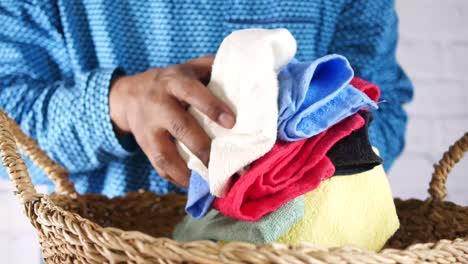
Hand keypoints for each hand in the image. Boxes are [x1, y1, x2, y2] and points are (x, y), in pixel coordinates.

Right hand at [109, 56, 235, 186]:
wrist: (128, 95)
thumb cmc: (171, 81)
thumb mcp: (188, 68)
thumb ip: (212, 68)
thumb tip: (245, 76)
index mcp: (173, 82)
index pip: (191, 93)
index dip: (210, 107)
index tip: (231, 123)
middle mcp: (158, 105)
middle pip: (180, 127)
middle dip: (205, 148)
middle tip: (231, 166)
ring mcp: (148, 129)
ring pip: (165, 154)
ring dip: (189, 172)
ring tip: (214, 184)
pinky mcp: (145, 147)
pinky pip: (159, 167)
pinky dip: (178, 179)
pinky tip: (196, 186)